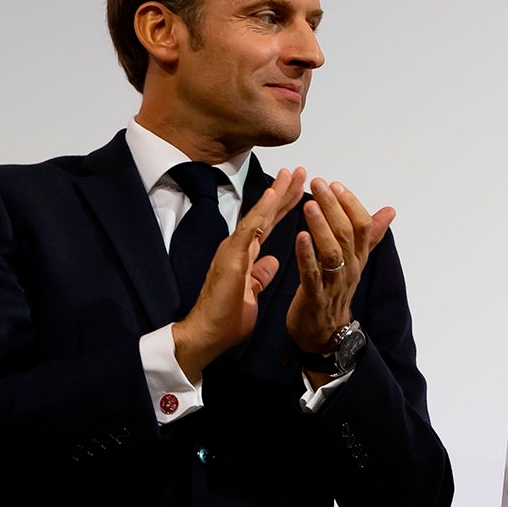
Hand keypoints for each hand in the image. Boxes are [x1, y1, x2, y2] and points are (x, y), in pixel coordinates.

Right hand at [172, 167, 302, 381]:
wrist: (206, 334)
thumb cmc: (225, 319)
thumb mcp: (250, 294)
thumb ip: (260, 276)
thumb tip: (272, 262)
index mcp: (244, 255)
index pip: (267, 225)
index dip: (282, 207)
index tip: (299, 190)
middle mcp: (237, 247)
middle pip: (265, 215)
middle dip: (283, 192)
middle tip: (300, 171)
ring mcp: (233, 249)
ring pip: (258, 215)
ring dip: (275, 194)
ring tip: (292, 174)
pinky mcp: (231, 256)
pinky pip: (250, 229)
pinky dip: (262, 210)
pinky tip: (273, 194)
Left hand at [287, 178, 393, 359]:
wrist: (324, 334)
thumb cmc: (335, 293)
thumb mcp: (355, 262)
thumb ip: (370, 235)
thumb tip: (389, 211)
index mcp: (358, 259)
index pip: (363, 227)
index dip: (351, 204)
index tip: (336, 185)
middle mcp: (350, 269)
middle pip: (348, 234)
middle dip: (333, 207)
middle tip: (319, 184)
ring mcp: (333, 284)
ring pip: (333, 252)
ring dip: (321, 226)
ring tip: (309, 205)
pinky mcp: (314, 297)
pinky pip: (311, 274)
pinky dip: (306, 254)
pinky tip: (299, 237)